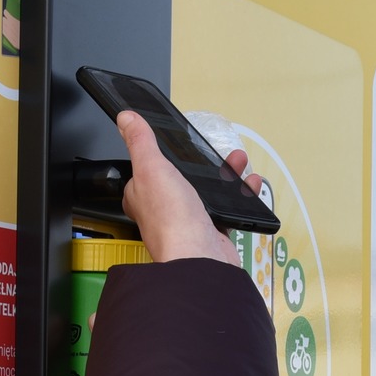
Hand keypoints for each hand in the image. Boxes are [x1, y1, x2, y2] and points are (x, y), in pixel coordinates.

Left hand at [117, 111, 264, 263]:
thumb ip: (140, 142)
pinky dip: (240, 195)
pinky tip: (248, 185)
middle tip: (211, 151)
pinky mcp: (212, 231)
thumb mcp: (152, 168)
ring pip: (206, 192)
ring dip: (225, 174)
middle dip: (201, 163)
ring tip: (237, 161)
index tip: (170, 146)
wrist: (200, 257)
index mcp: (142, 196)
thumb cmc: (171, 220)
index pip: (144, 172)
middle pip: (181, 179)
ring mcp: (189, 221)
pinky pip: (227, 208)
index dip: (156, 158)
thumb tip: (126, 118)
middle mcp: (163, 210)